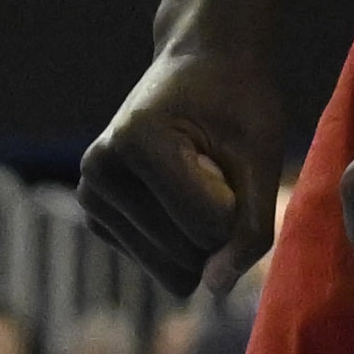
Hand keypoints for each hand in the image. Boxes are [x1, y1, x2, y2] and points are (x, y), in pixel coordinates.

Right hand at [79, 42, 284, 298]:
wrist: (201, 63)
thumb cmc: (238, 99)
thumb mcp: (262, 150)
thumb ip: (251, 223)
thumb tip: (216, 289)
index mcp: (136, 141)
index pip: (208, 223)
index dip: (243, 203)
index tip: (237, 157)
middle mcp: (99, 171)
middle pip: (187, 251)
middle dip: (221, 223)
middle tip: (219, 164)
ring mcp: (91, 197)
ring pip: (171, 266)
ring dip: (203, 233)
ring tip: (201, 174)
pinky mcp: (97, 219)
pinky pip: (159, 263)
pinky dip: (184, 238)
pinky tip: (184, 191)